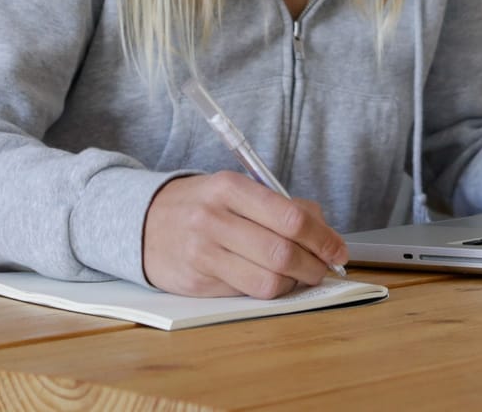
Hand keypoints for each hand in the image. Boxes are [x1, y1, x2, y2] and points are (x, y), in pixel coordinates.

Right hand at [140, 171, 348, 298]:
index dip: (322, 238)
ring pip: (267, 281)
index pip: (290, 217)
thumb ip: (282, 205)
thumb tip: (325, 231)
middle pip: (282, 253)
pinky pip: (246, 294)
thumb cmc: (203, 205)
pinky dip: (268, 290)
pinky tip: (270, 280)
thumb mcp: (237, 190)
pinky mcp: (195, 283)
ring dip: (294, 283)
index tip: (337, 249)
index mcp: (229, 188)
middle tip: (324, 267)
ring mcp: (202, 253)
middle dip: (314, 265)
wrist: (144, 222)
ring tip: (298, 275)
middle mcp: (213, 219)